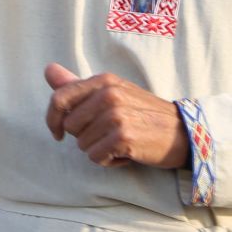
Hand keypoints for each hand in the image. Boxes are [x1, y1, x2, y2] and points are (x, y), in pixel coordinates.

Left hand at [44, 62, 187, 168]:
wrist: (183, 133)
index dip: (53, 119)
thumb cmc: (143, 115)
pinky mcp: (123, 137)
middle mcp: (108, 94)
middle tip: (110, 134)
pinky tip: (127, 153)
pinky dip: (109, 161)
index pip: (59, 99)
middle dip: (85, 137)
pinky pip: (96, 157)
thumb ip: (78, 85)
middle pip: (70, 126)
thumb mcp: (112, 93)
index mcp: (104, 81)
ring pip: (82, 145)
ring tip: (121, 142)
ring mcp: (116, 115)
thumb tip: (49, 70)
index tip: (58, 132)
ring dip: (99, 150)